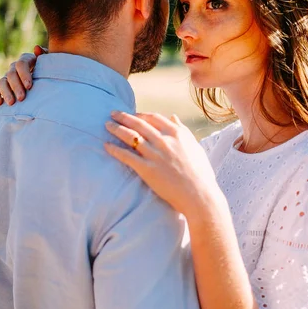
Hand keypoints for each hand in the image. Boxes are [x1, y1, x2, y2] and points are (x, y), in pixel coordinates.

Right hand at [0, 45, 45, 105]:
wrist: (46, 81)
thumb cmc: (50, 72)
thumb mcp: (50, 64)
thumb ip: (45, 56)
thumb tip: (36, 48)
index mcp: (27, 60)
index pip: (21, 64)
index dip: (24, 75)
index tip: (29, 86)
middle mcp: (15, 67)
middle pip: (11, 74)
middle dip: (16, 86)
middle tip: (22, 98)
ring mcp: (7, 76)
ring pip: (2, 81)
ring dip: (6, 92)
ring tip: (12, 103)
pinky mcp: (2, 86)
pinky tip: (0, 103)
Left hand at [105, 111, 223, 219]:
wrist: (199, 195)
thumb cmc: (200, 173)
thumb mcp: (195, 146)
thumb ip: (183, 130)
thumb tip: (173, 117)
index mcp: (177, 134)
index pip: (154, 118)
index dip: (140, 115)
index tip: (132, 114)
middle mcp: (164, 141)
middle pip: (139, 124)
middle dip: (124, 117)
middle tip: (113, 114)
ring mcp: (154, 154)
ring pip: (131, 137)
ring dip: (117, 129)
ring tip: (107, 125)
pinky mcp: (147, 169)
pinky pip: (127, 156)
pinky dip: (115, 149)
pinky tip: (106, 146)